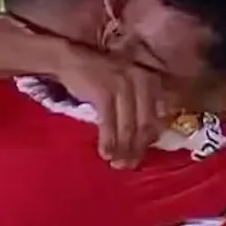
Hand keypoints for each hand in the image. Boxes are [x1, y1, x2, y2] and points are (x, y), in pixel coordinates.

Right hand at [57, 46, 173, 168]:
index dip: (149, 140)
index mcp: (150, 81)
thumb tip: (149, 139)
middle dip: (136, 149)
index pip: (156, 117)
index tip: (140, 156)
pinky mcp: (104, 92)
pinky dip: (108, 141)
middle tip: (129, 166)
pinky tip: (105, 154)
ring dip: (123, 150)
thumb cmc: (98, 77)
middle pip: (143, 124)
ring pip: (128, 126)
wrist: (70, 59)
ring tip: (117, 165)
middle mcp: (141, 81)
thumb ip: (139, 106)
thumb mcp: (125, 87)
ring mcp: (123, 86)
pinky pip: (109, 123)